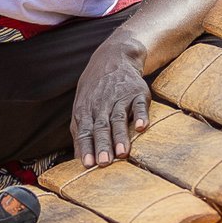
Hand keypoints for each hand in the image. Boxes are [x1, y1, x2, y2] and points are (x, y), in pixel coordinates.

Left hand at [71, 41, 149, 166]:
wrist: (114, 58)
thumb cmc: (96, 90)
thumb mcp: (83, 106)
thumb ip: (80, 131)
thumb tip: (79, 158)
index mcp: (86, 110)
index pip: (85, 131)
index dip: (87, 147)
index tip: (88, 164)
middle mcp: (102, 104)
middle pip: (101, 127)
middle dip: (102, 145)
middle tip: (104, 163)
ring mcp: (120, 98)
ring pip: (119, 118)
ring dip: (120, 136)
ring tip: (122, 153)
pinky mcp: (137, 93)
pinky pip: (139, 105)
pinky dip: (141, 115)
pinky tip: (142, 127)